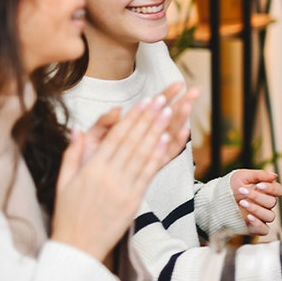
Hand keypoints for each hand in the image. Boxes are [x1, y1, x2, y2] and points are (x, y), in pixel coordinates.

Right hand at [51, 91, 193, 261]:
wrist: (77, 247)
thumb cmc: (68, 214)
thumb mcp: (63, 182)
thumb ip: (72, 154)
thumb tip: (78, 131)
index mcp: (91, 169)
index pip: (115, 137)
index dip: (132, 117)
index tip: (145, 101)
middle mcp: (108, 176)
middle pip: (132, 141)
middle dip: (148, 118)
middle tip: (162, 99)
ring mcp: (123, 188)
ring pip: (143, 154)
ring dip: (157, 131)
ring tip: (169, 113)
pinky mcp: (134, 201)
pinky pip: (148, 174)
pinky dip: (158, 156)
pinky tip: (167, 141)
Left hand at [81, 82, 197, 165]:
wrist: (85, 196)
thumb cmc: (88, 165)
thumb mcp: (92, 139)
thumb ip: (103, 123)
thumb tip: (117, 110)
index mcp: (129, 129)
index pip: (151, 108)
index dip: (165, 95)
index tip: (178, 84)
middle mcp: (142, 140)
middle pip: (166, 118)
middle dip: (181, 103)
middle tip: (195, 91)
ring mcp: (147, 154)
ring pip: (169, 134)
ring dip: (181, 119)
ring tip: (191, 106)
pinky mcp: (148, 170)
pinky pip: (165, 156)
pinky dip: (176, 144)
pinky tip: (185, 132)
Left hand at [229, 169, 281, 234]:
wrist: (217, 199)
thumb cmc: (231, 186)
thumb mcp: (243, 176)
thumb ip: (260, 175)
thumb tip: (274, 176)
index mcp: (266, 191)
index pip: (278, 190)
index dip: (271, 188)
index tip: (259, 185)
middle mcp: (265, 204)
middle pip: (272, 202)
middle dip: (258, 197)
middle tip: (243, 191)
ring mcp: (261, 216)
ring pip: (270, 216)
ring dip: (257, 209)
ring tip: (242, 203)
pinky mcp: (254, 226)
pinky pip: (264, 230)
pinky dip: (259, 224)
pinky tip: (249, 217)